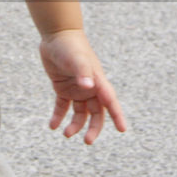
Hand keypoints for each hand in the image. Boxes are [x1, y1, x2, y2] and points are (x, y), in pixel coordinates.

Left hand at [39, 29, 126, 143]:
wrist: (57, 35)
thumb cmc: (70, 46)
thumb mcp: (77, 59)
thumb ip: (83, 72)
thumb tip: (89, 87)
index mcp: (98, 82)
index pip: (110, 102)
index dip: (117, 116)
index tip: (122, 130)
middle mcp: (90, 88)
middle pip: (96, 113)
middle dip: (93, 128)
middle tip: (88, 141)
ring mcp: (77, 89)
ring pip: (80, 113)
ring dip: (75, 125)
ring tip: (65, 134)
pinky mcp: (63, 89)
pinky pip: (62, 107)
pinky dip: (59, 117)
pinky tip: (53, 126)